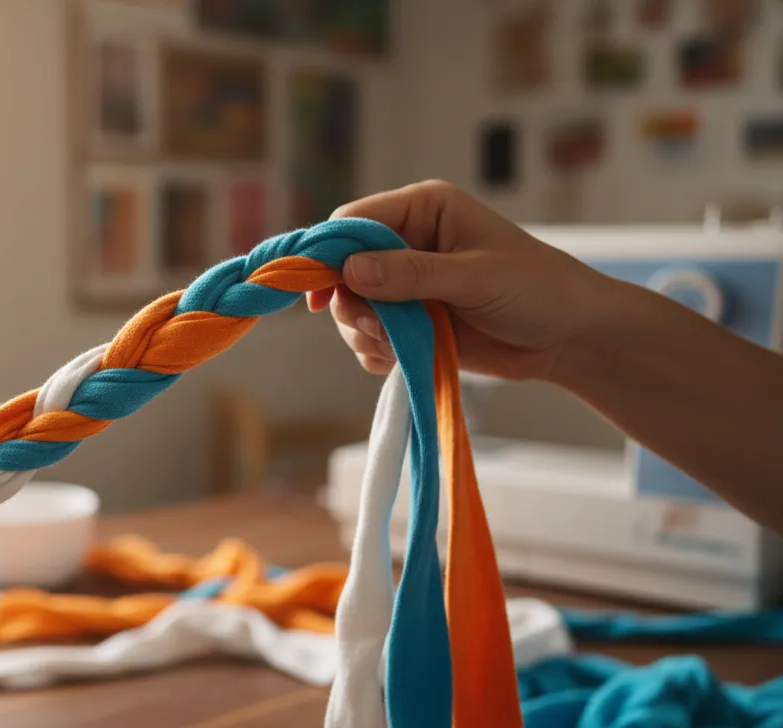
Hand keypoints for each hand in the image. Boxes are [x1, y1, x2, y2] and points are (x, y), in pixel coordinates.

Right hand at [306, 180, 618, 380]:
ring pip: (349, 307)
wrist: (569, 339)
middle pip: (341, 268)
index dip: (329, 253)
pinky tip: (403, 358)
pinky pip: (367, 337)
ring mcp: (406, 285)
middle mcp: (407, 242)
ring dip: (363, 333)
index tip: (319, 291)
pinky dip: (376, 352)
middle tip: (376, 327)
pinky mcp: (409, 321)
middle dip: (350, 303)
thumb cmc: (537, 290)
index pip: (353, 221)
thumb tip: (350, 270)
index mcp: (424, 210)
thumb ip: (412, 274)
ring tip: (400, 345)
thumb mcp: (475, 278)